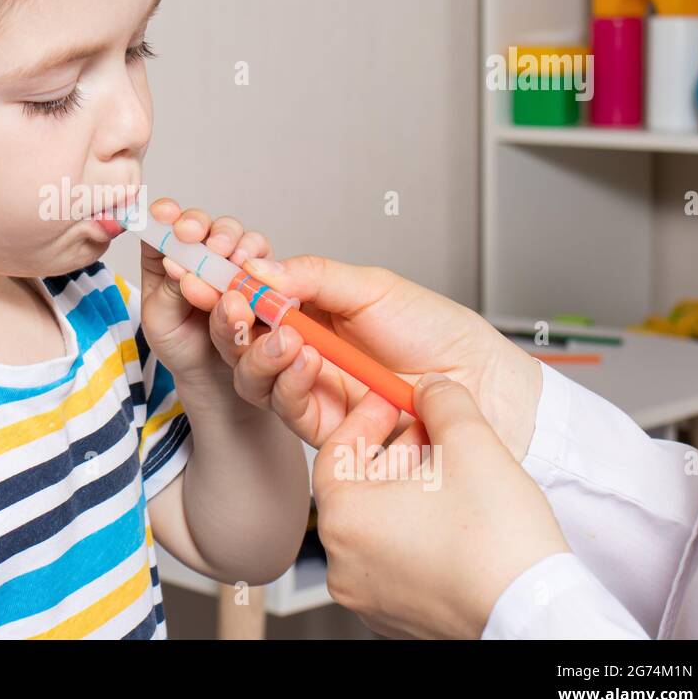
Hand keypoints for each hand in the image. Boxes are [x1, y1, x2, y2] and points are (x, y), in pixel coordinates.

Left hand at [138, 197, 275, 388]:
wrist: (211, 374)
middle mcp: (197, 250)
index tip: (165, 217)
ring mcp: (229, 259)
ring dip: (229, 239)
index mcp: (164, 255)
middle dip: (198, 224)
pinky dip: (255, 258)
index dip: (165, 214)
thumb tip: (176, 262)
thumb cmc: (179, 343)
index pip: (162, 223)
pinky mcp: (257, 272)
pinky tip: (248, 269)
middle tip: (195, 236)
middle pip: (200, 222)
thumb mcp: (161, 320)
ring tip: (225, 255)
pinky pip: (260, 256)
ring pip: (232, 233)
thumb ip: (168, 290)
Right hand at [205, 255, 541, 458]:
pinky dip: (287, 381)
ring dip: (257, 353)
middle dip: (228, 323)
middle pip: (241, 342)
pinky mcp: (325, 429)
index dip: (227, 291)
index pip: (252, 302)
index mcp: (311, 312)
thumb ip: (313, 277)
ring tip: (283, 333)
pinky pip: (286, 408)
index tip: (213, 276)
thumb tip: (258, 269)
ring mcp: (311, 391)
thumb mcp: (373, 287)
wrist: (484, 382)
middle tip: (232, 306)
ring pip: (254, 378)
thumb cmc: (439, 332)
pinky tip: (304, 358)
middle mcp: (303, 352)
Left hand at [313, 375, 569, 638]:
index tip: (390, 405)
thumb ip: (443, 401)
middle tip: (429, 434)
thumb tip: (432, 387)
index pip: (334, 452)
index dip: (366, 420)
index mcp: (345, 521)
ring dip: (407, 492)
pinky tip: (454, 517)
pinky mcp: (398, 616)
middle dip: (394, 453)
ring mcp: (369, 595)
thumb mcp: (471, 444)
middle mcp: (345, 564)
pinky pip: (394, 559)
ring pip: (377, 525)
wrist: (536, 614)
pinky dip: (414, 532)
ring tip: (450, 473)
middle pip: (357, 488)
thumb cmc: (499, 546)